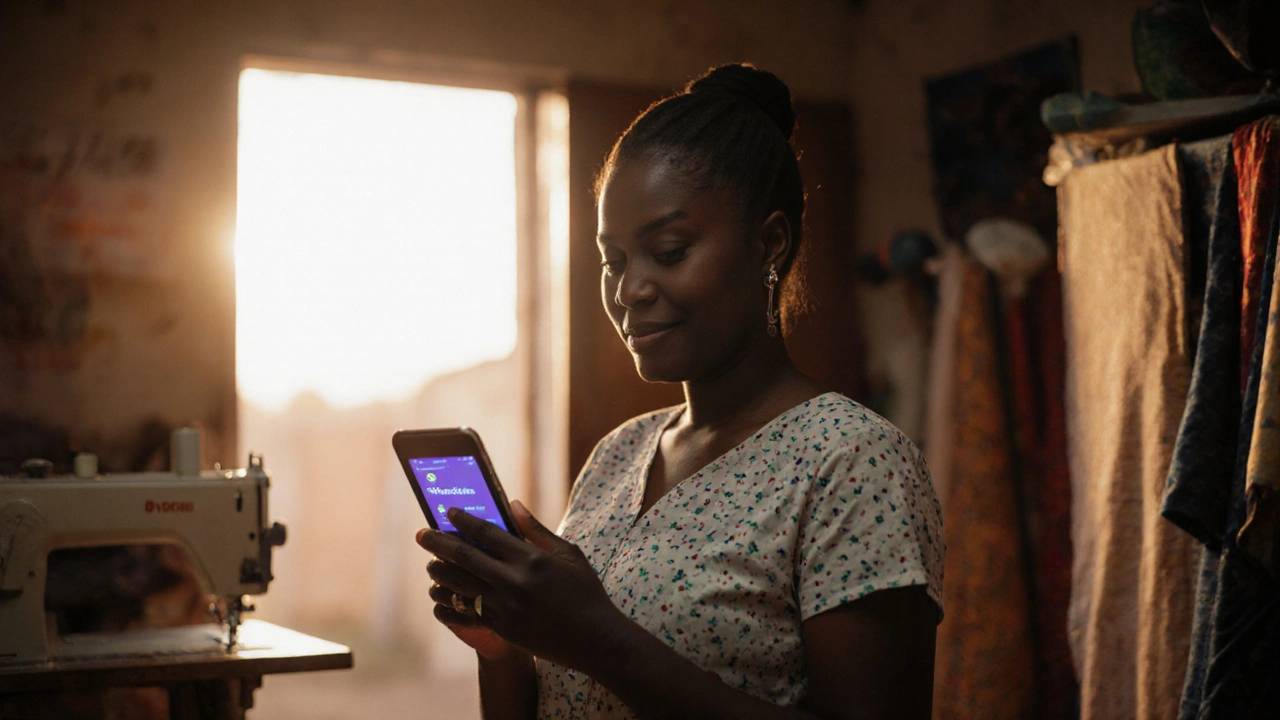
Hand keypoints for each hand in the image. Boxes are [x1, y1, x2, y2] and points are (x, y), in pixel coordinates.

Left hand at [415, 500, 624, 672]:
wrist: (594, 638)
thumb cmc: (585, 592)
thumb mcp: (569, 554)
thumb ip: (536, 529)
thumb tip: (513, 504)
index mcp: (532, 558)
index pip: (487, 533)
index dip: (463, 520)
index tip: (447, 512)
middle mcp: (514, 581)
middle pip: (465, 557)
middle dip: (439, 543)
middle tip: (422, 535)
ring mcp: (506, 607)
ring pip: (460, 585)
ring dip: (441, 572)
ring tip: (430, 564)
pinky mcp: (502, 628)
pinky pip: (467, 612)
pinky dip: (450, 602)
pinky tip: (440, 597)